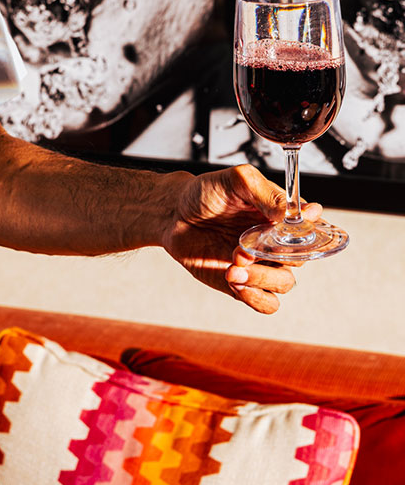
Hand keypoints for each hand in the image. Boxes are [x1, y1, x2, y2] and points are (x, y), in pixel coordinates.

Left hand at [162, 164, 321, 313]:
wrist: (173, 214)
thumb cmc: (205, 193)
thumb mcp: (238, 181)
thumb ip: (267, 194)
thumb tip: (292, 213)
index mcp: (280, 216)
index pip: (310, 228)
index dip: (309, 231)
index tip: (291, 229)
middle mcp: (275, 241)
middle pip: (300, 259)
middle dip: (275, 256)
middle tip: (244, 249)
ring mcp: (261, 264)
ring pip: (285, 283)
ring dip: (262, 278)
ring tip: (233, 266)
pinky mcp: (243, 284)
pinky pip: (267, 303)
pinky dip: (256, 298)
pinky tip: (235, 281)